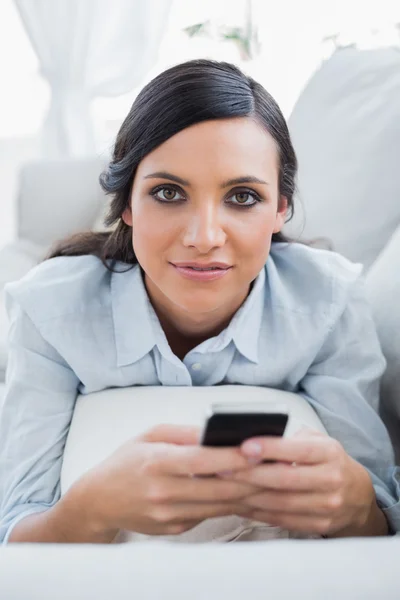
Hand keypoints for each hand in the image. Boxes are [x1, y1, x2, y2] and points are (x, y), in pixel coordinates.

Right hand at [86, 424, 258, 536]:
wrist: (98, 500)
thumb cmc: (126, 461)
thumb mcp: (150, 435)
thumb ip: (184, 433)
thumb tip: (217, 431)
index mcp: (156, 463)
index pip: (202, 460)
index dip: (233, 455)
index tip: (258, 447)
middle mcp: (163, 492)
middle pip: (218, 487)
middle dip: (252, 477)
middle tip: (276, 465)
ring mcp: (169, 516)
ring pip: (219, 505)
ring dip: (247, 492)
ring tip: (269, 477)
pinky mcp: (174, 529)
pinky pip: (209, 514)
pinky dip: (228, 503)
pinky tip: (243, 491)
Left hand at [225, 429, 379, 536]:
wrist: (357, 496)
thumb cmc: (328, 461)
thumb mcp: (318, 441)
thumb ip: (291, 439)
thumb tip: (253, 439)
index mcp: (329, 453)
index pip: (297, 450)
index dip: (269, 448)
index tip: (244, 446)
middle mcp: (330, 480)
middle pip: (284, 479)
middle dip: (250, 474)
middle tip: (221, 467)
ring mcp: (326, 506)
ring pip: (279, 502)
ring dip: (248, 495)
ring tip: (223, 486)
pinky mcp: (317, 525)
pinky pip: (280, 519)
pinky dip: (256, 511)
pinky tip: (238, 503)